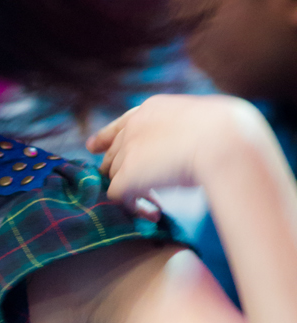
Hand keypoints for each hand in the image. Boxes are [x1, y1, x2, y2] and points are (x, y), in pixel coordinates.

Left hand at [87, 94, 267, 216]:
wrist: (223, 140)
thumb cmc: (228, 134)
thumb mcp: (203, 124)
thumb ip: (186, 134)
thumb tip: (188, 151)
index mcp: (152, 109)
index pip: (120, 124)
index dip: (105, 138)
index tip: (93, 146)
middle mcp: (133, 127)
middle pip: (113, 153)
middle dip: (119, 171)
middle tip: (138, 189)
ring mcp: (127, 151)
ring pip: (115, 176)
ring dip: (133, 192)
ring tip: (155, 205)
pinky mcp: (126, 175)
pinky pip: (118, 196)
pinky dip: (134, 207)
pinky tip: (153, 213)